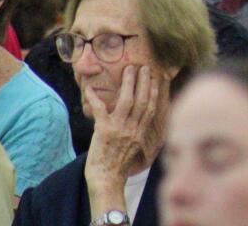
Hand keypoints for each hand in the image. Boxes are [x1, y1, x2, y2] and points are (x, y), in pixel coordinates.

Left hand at [84, 65, 162, 210]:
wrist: (107, 181)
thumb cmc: (119, 168)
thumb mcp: (135, 149)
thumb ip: (137, 134)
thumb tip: (138, 122)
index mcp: (141, 133)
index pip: (151, 107)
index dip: (154, 91)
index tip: (156, 78)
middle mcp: (133, 128)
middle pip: (142, 100)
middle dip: (144, 81)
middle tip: (144, 67)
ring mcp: (119, 128)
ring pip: (127, 100)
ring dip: (128, 83)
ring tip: (129, 69)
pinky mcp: (104, 130)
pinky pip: (101, 109)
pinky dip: (95, 97)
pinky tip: (90, 87)